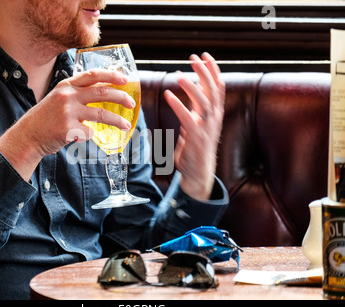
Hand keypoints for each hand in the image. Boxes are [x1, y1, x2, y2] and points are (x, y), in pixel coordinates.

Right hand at [0, 69, 134, 180]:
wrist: (28, 136)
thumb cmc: (46, 119)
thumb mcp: (58, 98)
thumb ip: (76, 94)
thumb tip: (103, 94)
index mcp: (66, 85)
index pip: (93, 75)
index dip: (111, 75)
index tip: (125, 79)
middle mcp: (67, 96)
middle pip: (102, 92)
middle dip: (121, 97)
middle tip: (132, 103)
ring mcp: (67, 112)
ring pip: (101, 114)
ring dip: (117, 120)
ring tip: (126, 126)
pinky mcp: (68, 129)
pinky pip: (89, 132)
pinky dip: (91, 135)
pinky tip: (83, 136)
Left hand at [164, 53, 224, 200]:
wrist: (199, 171)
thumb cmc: (196, 146)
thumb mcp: (197, 122)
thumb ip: (196, 106)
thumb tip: (192, 88)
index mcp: (215, 113)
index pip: (218, 86)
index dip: (213, 70)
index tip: (205, 56)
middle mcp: (214, 118)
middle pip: (213, 90)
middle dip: (205, 72)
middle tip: (194, 58)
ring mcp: (206, 127)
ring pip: (204, 102)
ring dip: (192, 86)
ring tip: (179, 75)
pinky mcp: (196, 137)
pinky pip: (187, 117)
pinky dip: (177, 104)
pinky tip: (168, 94)